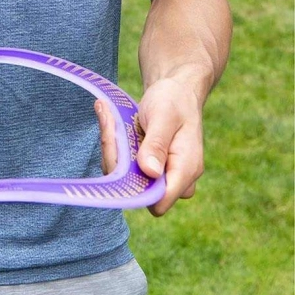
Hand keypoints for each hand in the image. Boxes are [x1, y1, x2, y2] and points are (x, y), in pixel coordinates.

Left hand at [95, 77, 203, 216]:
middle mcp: (174, 179)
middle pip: (134, 189)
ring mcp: (158, 176)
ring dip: (112, 148)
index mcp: (186, 169)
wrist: (175, 94)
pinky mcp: (144, 170)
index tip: (119, 152)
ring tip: (108, 114)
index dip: (134, 187)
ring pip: (123, 179)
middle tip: (109, 119)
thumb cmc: (173, 102)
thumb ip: (157, 145)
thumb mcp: (164, 117)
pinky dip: (113, 147)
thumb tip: (150, 172)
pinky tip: (111, 121)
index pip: (159, 201)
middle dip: (116, 158)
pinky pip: (121, 168)